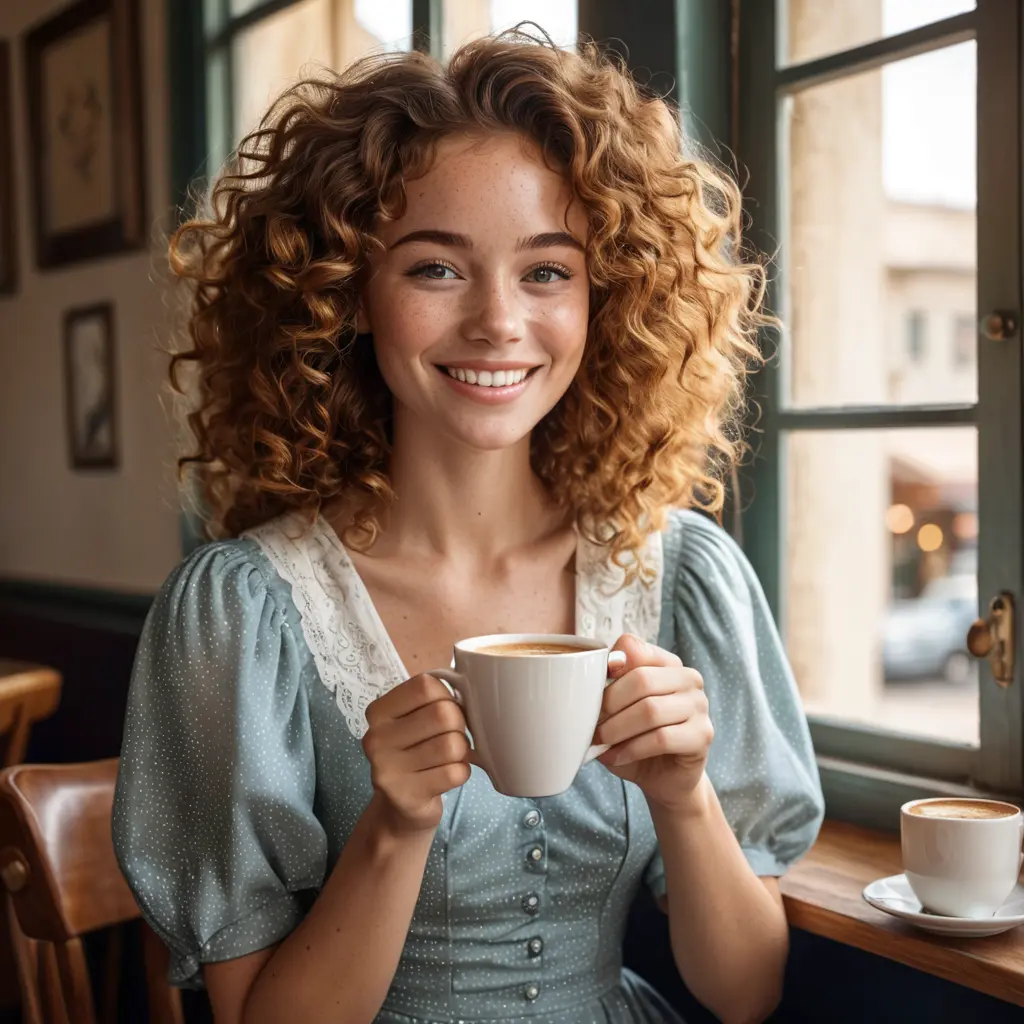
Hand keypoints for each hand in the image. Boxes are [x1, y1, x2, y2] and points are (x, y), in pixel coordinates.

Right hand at [363, 674, 471, 834]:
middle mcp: (376, 739)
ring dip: (461, 751)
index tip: (444, 709)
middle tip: (451, 736)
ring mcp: (388, 770)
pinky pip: (456, 773)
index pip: (425, 686)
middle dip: (459, 725)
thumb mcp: (412, 721)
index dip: (446, 696)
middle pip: (443, 714)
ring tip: (449, 757)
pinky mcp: (407, 796)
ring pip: (452, 745)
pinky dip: (461, 772)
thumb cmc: (414, 753)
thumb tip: (474, 693)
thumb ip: (433, 701)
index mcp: (378, 712)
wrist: (398, 809)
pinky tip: (448, 775)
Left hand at [595, 634, 712, 810]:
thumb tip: (590, 680)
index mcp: (666, 662)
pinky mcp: (702, 735)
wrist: (665, 777)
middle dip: (609, 704)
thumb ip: (608, 690)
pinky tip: (616, 756)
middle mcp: (688, 678)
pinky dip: (631, 749)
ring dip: (617, 729)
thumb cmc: (637, 738)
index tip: (589, 689)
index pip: (633, 647)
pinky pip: (661, 738)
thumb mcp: (618, 711)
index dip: (606, 666)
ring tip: (600, 742)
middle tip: (591, 725)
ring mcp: (699, 705)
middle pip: (641, 679)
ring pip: (651, 710)